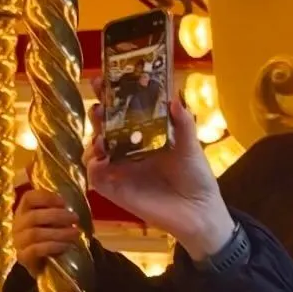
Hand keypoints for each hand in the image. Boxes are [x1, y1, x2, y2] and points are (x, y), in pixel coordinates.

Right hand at [13, 187, 82, 278]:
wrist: (41, 264)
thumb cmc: (48, 237)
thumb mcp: (51, 222)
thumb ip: (57, 211)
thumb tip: (73, 208)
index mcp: (24, 210)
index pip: (29, 198)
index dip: (46, 198)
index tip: (64, 202)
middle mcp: (17, 224)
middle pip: (34, 216)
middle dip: (57, 216)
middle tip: (75, 219)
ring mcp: (18, 241)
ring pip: (35, 233)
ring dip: (58, 233)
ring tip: (75, 233)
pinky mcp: (22, 257)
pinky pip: (36, 250)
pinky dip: (52, 247)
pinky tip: (65, 246)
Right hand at [88, 97, 232, 262]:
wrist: (199, 212)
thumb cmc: (196, 177)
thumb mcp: (191, 147)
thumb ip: (183, 124)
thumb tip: (174, 100)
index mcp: (144, 134)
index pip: (122, 110)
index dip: (110, 95)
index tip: (104, 79)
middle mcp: (128, 149)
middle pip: (104, 126)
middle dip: (97, 113)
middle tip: (99, 105)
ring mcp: (120, 170)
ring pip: (94, 150)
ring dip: (93, 139)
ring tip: (102, 136)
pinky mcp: (116, 190)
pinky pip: (96, 177)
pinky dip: (93, 167)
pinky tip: (101, 160)